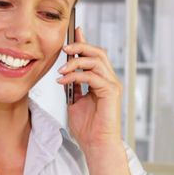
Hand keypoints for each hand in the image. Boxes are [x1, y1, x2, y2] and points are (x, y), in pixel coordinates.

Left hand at [57, 27, 123, 152]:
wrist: (95, 144)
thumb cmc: (87, 127)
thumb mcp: (74, 102)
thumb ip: (72, 86)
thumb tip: (64, 74)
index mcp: (100, 80)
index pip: (93, 56)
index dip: (84, 42)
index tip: (74, 31)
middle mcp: (108, 80)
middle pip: (98, 53)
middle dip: (81, 47)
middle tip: (64, 48)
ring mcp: (111, 85)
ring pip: (96, 61)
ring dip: (76, 62)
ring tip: (61, 69)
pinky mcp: (111, 92)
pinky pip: (92, 76)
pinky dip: (76, 76)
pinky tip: (63, 81)